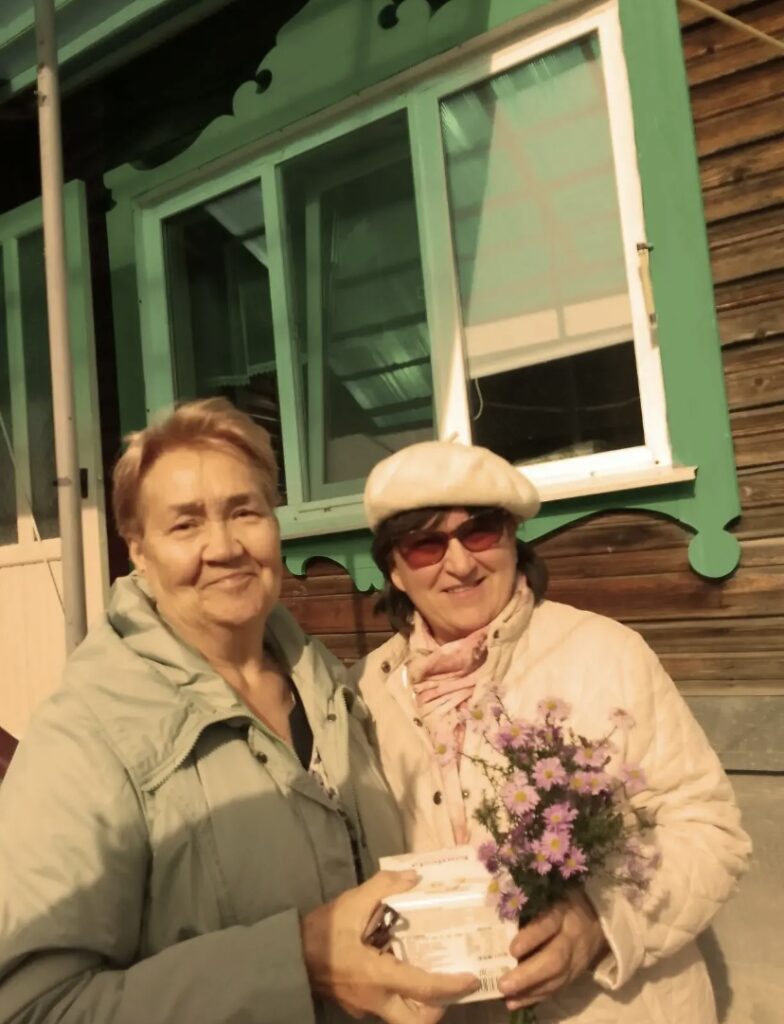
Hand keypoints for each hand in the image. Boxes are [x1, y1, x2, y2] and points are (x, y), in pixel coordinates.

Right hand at [301, 869, 478, 1022]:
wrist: (286, 956)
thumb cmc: (321, 931)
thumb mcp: (352, 902)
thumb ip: (385, 887)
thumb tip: (415, 877)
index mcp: (379, 976)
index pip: (425, 989)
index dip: (453, 986)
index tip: (473, 978)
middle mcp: (376, 1000)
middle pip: (417, 1023)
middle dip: (439, 1009)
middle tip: (450, 984)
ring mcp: (365, 1007)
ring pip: (403, 1018)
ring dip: (422, 1004)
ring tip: (431, 974)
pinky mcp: (357, 1005)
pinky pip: (388, 1007)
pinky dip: (403, 995)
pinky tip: (402, 968)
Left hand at [498, 889, 607, 1010]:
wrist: (599, 918)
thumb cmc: (566, 901)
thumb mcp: (552, 894)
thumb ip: (531, 903)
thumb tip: (499, 914)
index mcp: (564, 912)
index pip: (549, 924)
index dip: (532, 937)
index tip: (512, 949)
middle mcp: (572, 938)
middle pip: (555, 960)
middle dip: (529, 975)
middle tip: (504, 984)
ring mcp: (577, 960)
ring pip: (557, 979)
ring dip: (530, 991)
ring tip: (506, 996)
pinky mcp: (575, 974)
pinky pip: (557, 988)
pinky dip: (535, 997)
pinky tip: (516, 1001)